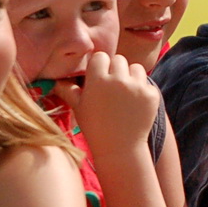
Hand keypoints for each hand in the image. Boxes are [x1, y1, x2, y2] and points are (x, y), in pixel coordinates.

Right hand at [59, 51, 160, 167]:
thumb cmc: (95, 128)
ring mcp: (137, 87)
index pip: (101, 57)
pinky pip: (146, 82)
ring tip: (125, 94)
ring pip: (135, 68)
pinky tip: (135, 104)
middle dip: (115, 69)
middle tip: (112, 87)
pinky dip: (142, 90)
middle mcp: (118, 80)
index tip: (99, 76)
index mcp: (98, 81)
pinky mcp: (152, 94)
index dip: (100, 65)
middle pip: (119, 59)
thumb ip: (69, 90)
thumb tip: (55, 80)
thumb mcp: (79, 108)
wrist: (120, 149)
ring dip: (131, 76)